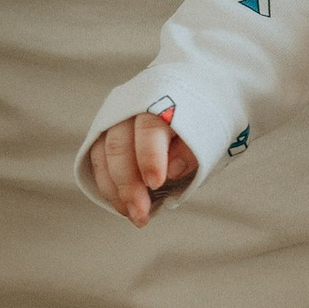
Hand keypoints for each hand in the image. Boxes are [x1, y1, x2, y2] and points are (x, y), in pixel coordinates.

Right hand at [84, 108, 200, 224]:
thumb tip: (172, 171)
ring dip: (114, 188)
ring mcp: (116, 116)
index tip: (155, 183)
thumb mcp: (211, 130)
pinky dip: (107, 183)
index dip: (150, 157)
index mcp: (164, 98)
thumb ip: (192, 150)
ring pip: (103, 152)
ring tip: (132, 213)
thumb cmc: (204, 115)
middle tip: (140, 213)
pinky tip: (120, 203)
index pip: (150, 127)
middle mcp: (133, 104)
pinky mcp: (106, 129)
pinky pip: (97, 157)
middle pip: (120, 144)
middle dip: (128, 183)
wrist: (197, 93)